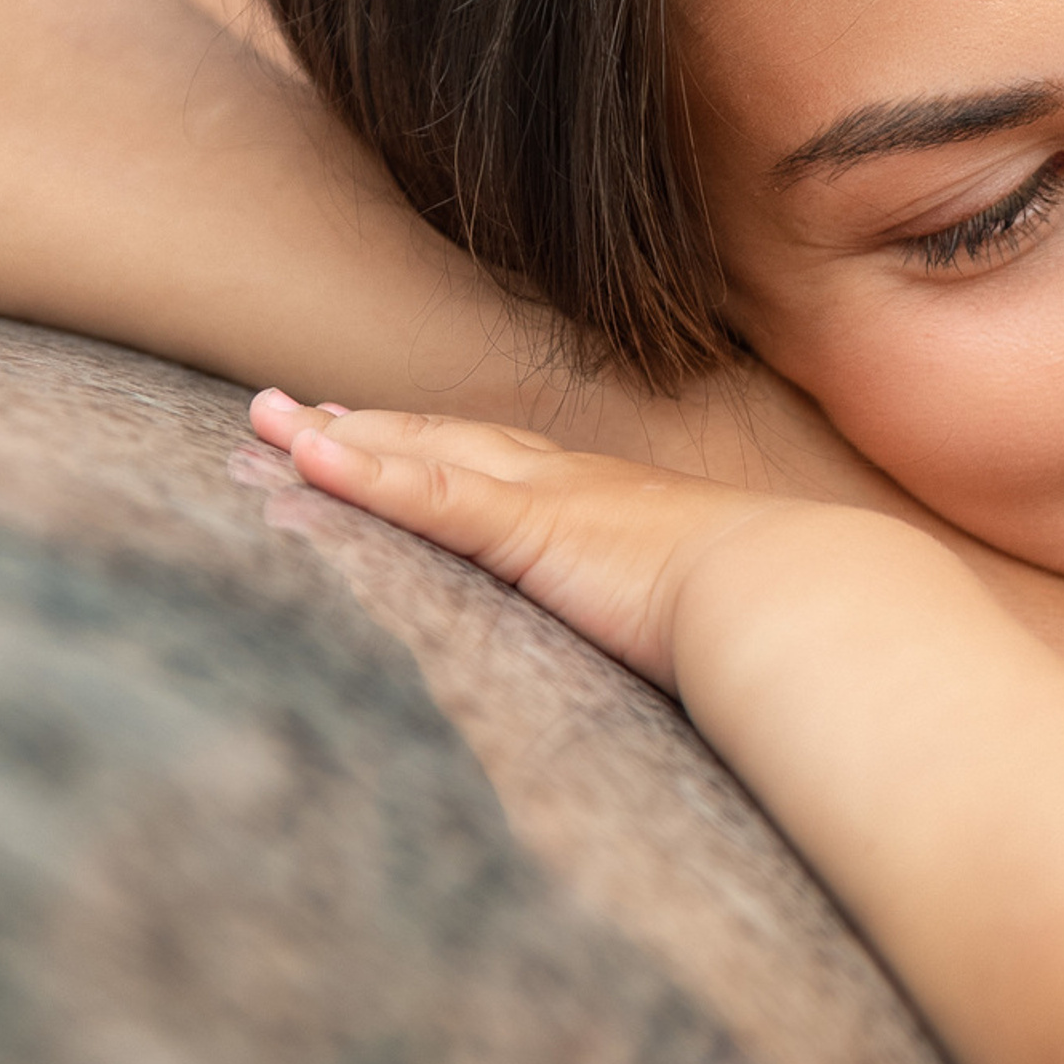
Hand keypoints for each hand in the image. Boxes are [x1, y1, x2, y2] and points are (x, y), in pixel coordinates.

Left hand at [250, 392, 1063, 851]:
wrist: (1062, 794)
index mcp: (867, 598)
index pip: (726, 543)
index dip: (636, 515)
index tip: (577, 499)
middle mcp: (781, 545)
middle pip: (607, 483)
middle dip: (497, 454)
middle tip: (388, 419)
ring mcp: (709, 546)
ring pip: (523, 477)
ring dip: (412, 449)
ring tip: (301, 422)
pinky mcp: (639, 567)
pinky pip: (479, 516)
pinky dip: (387, 479)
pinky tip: (300, 449)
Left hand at [252, 392, 789, 693]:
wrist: (796, 596)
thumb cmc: (770, 612)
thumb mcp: (707, 604)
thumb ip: (675, 614)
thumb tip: (684, 651)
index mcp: (611, 506)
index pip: (505, 466)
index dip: (440, 447)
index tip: (381, 433)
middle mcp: (575, 486)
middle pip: (451, 443)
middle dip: (370, 427)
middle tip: (291, 412)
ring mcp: (551, 502)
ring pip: (425, 455)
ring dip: (342, 438)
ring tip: (268, 423)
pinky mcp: (534, 529)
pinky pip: (431, 493)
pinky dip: (366, 472)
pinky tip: (307, 454)